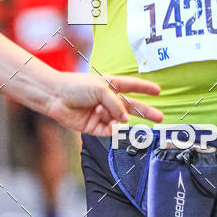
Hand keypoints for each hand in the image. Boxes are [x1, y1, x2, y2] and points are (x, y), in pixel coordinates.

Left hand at [45, 71, 162, 134]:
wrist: (56, 97)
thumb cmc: (76, 86)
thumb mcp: (101, 88)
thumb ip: (116, 103)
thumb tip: (125, 120)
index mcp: (111, 85)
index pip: (133, 86)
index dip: (145, 88)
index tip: (158, 91)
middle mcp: (108, 100)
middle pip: (131, 107)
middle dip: (146, 112)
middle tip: (160, 117)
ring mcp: (102, 114)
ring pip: (119, 121)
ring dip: (118, 119)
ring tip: (108, 115)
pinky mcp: (94, 127)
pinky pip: (109, 131)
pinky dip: (111, 129)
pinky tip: (110, 125)